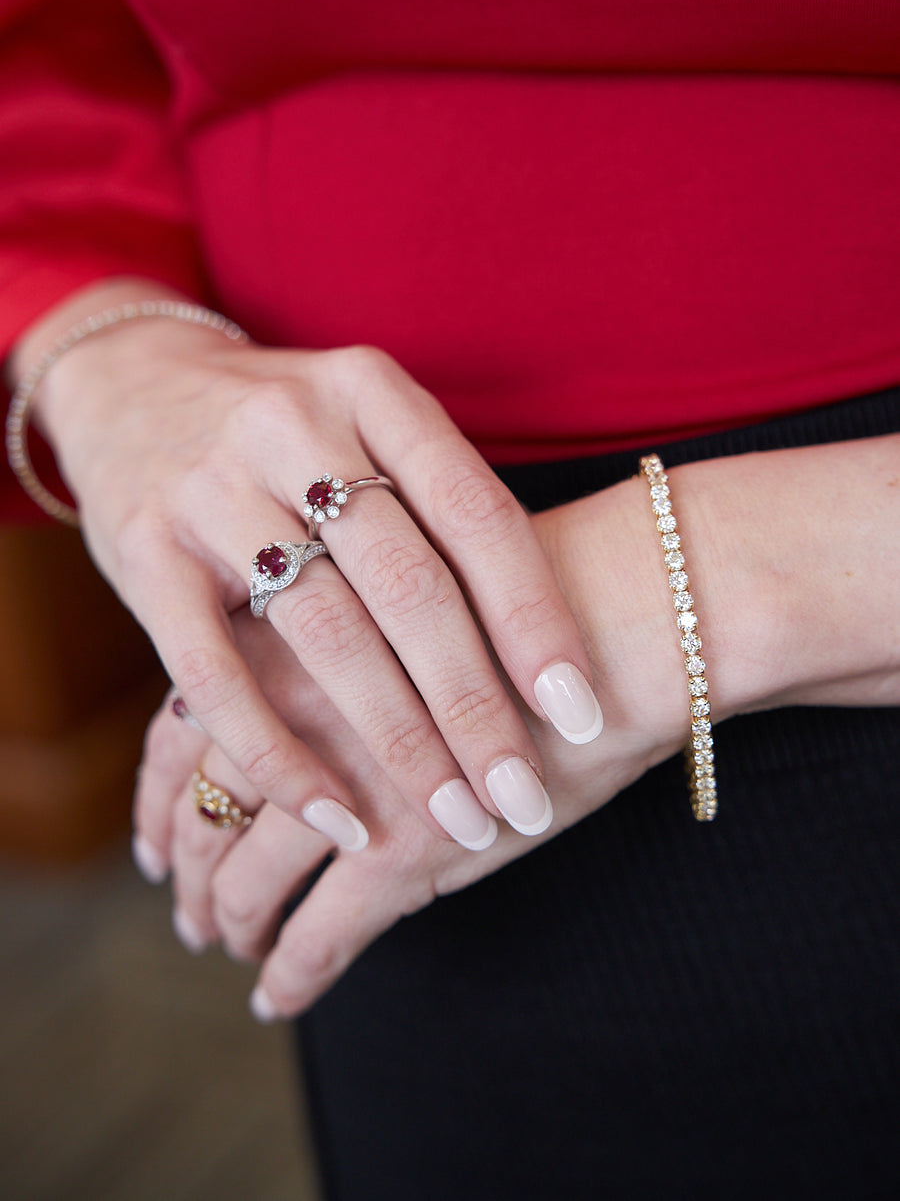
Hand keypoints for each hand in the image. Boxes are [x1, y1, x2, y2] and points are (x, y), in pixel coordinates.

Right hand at [19, 279, 602, 852]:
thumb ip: (434, 501)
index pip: (474, 513)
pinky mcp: (143, 552)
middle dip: (474, 706)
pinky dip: (281, 755)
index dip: (534, 619)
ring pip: (326, 635)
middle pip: (408, 585)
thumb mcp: (364, 422)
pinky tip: (337, 817)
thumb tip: (538, 643)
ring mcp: (210, 488)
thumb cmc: (283, 426)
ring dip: (399, 743)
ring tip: (454, 819)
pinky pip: (217, 675)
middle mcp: (293, 427)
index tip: (579, 713)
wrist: (128, 379)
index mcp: (370, 390)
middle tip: (522, 798)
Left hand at [138, 431, 899, 1014]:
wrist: (624, 614)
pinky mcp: (403, 851)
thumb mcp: (406, 597)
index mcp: (289, 638)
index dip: (157, 795)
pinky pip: (321, 932)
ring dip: (228, 921)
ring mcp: (344, 782)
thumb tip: (295, 691)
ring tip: (228, 946)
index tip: (155, 837)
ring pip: (248, 878)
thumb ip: (338, 643)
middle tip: (186, 907)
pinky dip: (292, 972)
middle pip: (203, 809)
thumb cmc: (529, 596)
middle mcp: (294, 709)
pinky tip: (280, 993)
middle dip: (187, 867)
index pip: (180, 733)